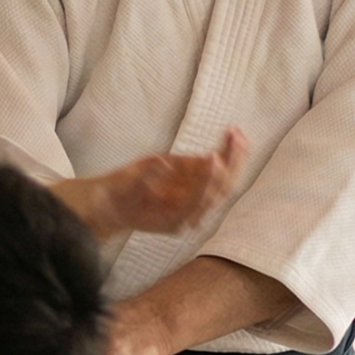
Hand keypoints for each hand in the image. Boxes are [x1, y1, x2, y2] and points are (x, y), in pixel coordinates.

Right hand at [89, 127, 246, 236]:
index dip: (206, 178)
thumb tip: (164, 165)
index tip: (211, 157)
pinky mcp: (198, 190)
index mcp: (176, 220)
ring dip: (235, 158)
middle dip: (230, 165)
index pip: (199, 200)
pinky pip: (220, 175)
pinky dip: (228, 156)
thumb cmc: (120, 196)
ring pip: (226, 183)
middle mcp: (192, 215)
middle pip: (220, 192)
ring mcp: (198, 203)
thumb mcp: (126, 186)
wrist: (116, 206)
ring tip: (238, 134)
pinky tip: (235, 138)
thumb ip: (144, 178)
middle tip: (234, 140)